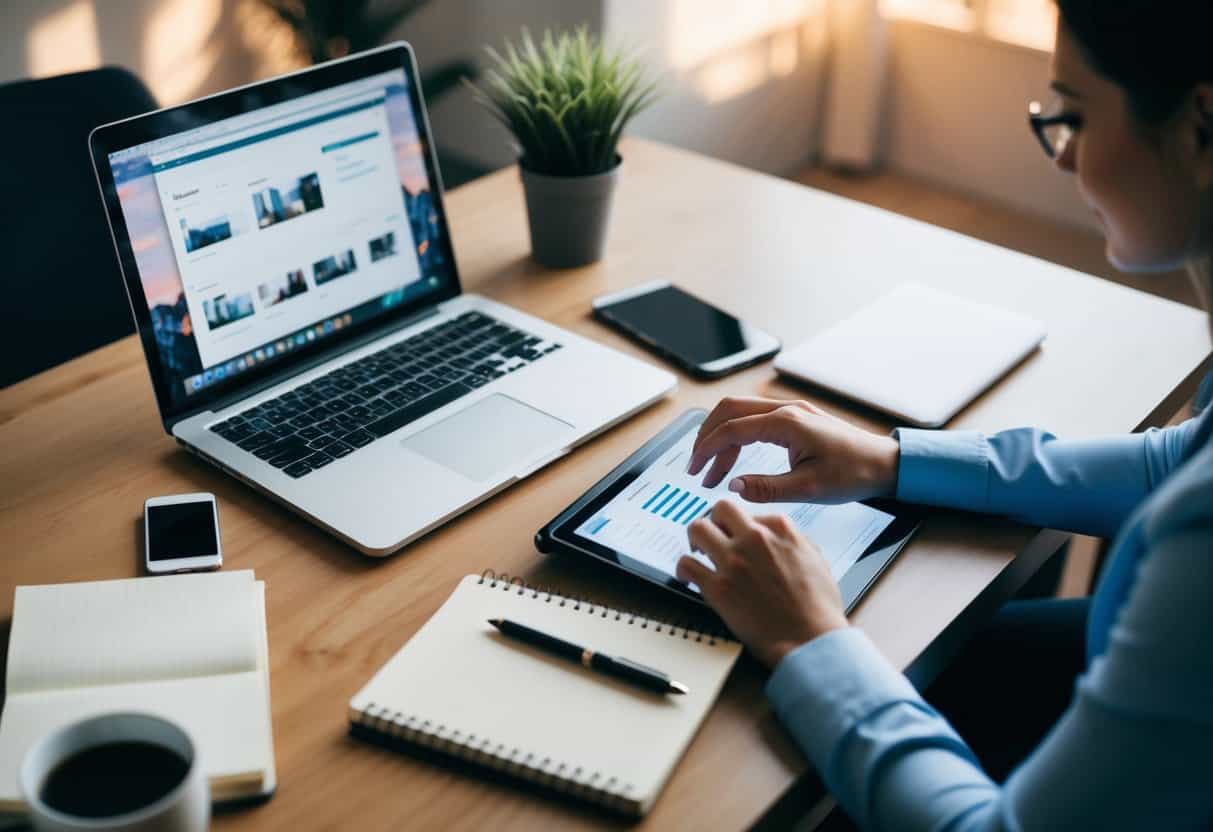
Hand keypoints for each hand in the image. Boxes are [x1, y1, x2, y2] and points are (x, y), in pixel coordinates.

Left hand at [676, 501, 846, 667]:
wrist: (810, 639)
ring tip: (698, 551)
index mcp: (780, 529)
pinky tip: (687, 575)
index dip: (742, 526)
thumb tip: (780, 536)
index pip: (750, 512)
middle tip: (714, 535)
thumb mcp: (817, 560)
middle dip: (715, 521)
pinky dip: (683, 568)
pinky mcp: (717, 587)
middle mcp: (754, 539)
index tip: (737, 536)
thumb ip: (795, 541)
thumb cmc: (818, 607)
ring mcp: (733, 561)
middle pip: (720, 509)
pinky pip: (686, 564)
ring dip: (695, 539)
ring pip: (697, 528)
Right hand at [687, 397, 899, 504]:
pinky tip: (734, 461)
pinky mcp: (795, 419)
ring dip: (720, 437)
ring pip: (739, 412)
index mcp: (787, 423)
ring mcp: (790, 411)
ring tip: (712, 471)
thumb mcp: (809, 489)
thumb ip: (767, 487)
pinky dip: (737, 437)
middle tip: (695, 466)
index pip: (732, 428)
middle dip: (706, 436)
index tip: (694, 469)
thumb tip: (733, 486)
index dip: (707, 448)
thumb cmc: (853, 474)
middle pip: (729, 409)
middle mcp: (786, 409)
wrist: (884, 463)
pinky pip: (754, 419)